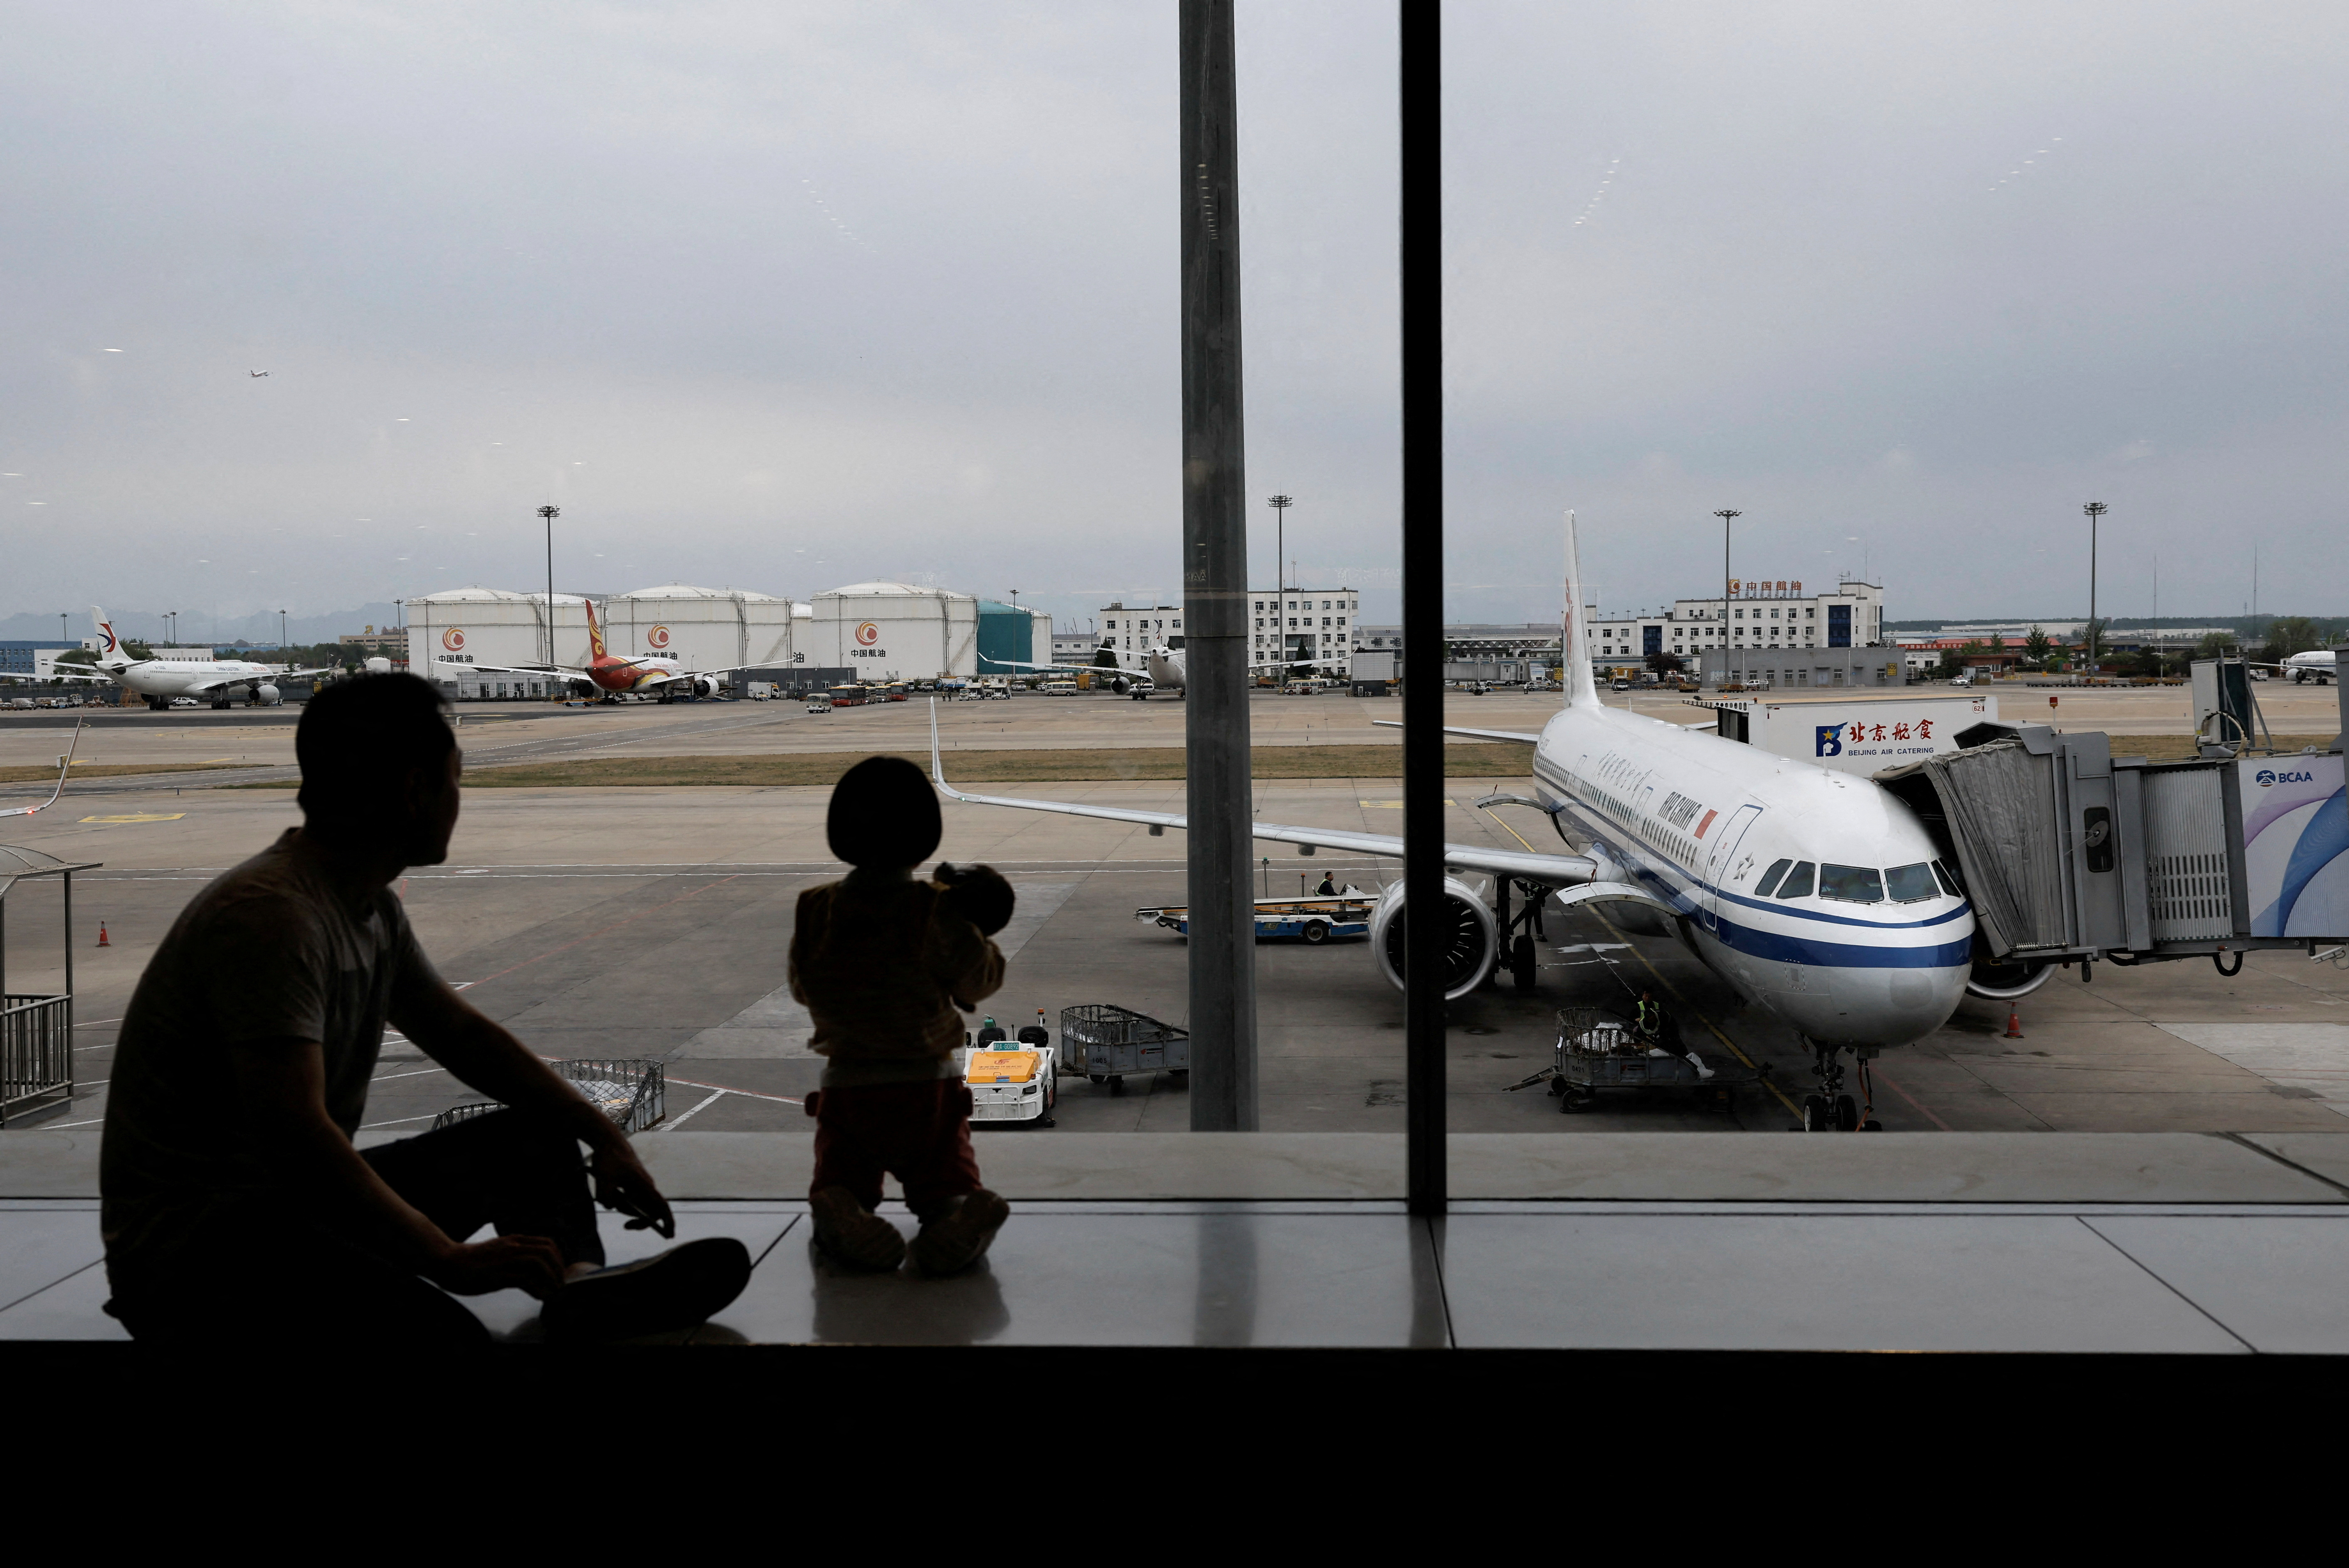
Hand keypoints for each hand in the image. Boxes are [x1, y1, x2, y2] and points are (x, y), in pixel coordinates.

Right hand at [429, 1234, 566, 1299]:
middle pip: (547, 1251)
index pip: (546, 1243)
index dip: (558, 1258)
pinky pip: (524, 1280)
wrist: (447, 1261)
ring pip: (538, 1263)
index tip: (559, 1271)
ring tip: (553, 1291)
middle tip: (560, 1283)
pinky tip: (540, 1296)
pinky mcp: (496, 1274)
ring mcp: (504, 1260)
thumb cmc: (470, 1260)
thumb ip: (513, 1256)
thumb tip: (530, 1269)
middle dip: (558, 1268)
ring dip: (550, 1278)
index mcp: (514, 1240)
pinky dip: (537, 1289)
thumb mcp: (497, 1252)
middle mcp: (512, 1246)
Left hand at [591, 1142, 674, 1237]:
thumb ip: (605, 1197)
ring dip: (624, 1208)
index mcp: (644, 1185)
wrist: (610, 1142)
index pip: (661, 1206)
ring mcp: (639, 1186)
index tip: (670, 1235)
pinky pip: (631, 1199)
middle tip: (626, 1226)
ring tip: (608, 1193)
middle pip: (650, 1211)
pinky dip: (621, 1202)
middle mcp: (646, 1187)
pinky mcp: (632, 1185)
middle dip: (639, 1221)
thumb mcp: (603, 1179)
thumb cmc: (610, 1159)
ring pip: (637, 1206)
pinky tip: (610, 1190)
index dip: (667, 1221)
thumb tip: (609, 1206)